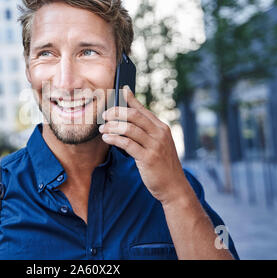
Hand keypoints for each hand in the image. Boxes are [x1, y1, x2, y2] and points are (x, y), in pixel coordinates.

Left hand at [99, 86, 189, 204]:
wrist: (173, 186)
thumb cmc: (162, 164)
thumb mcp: (158, 144)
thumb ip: (146, 131)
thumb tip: (129, 117)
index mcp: (162, 127)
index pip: (143, 109)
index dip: (130, 99)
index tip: (120, 91)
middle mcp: (159, 133)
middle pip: (134, 115)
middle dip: (116, 112)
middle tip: (105, 115)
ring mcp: (154, 145)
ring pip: (128, 128)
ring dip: (112, 127)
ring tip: (103, 129)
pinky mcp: (148, 158)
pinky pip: (127, 143)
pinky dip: (114, 139)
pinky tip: (107, 138)